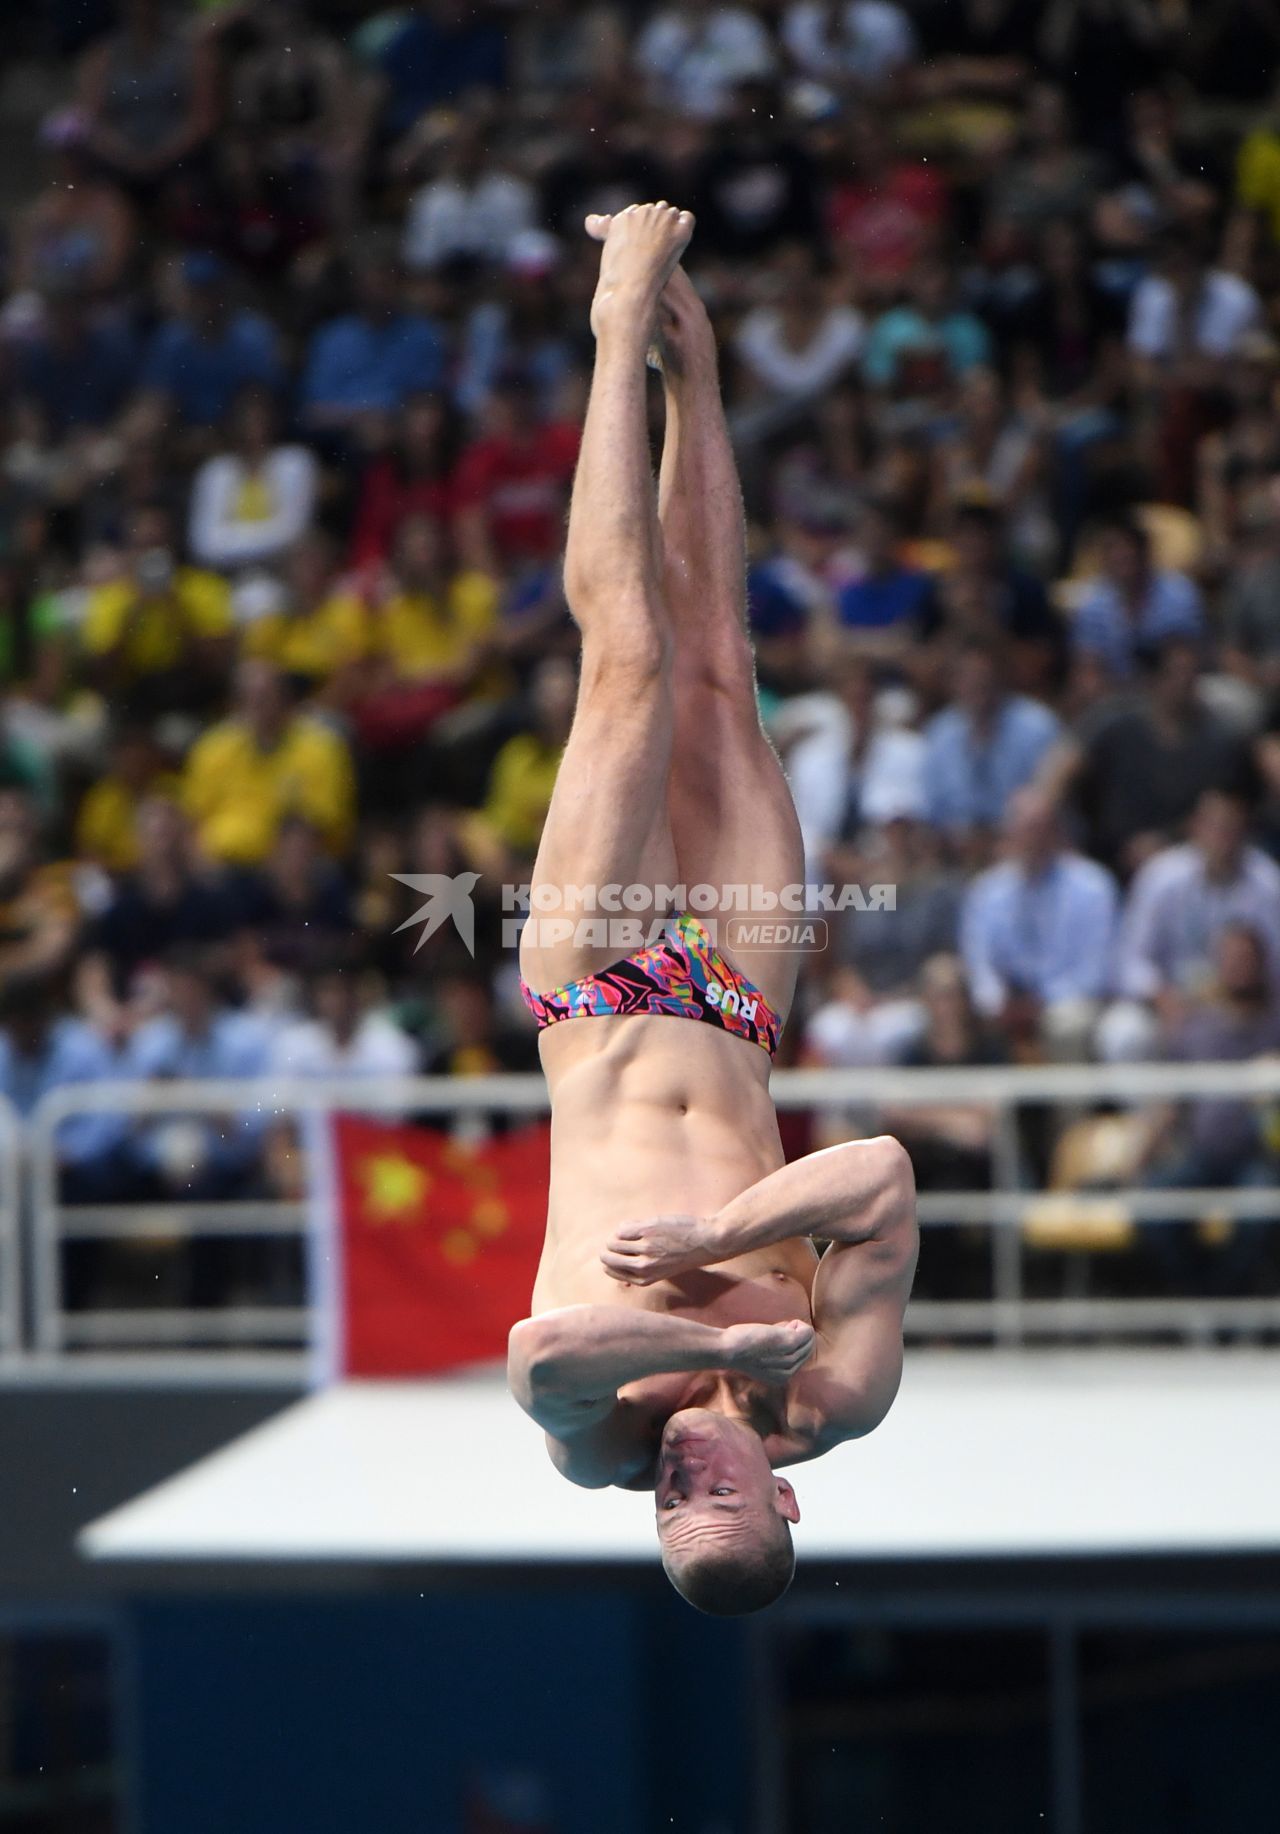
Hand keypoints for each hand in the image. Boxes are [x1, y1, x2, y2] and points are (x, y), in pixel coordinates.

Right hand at [600, 1214, 724, 1285]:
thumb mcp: (662, 1272)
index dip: (610, 1261)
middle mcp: (642, 1267)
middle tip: (619, 1241)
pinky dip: (625, 1226)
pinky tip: (638, 1225)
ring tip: (631, 1232)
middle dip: (608, 1248)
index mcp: (644, 1279)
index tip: (616, 1253)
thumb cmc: (685, 1256)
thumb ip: (641, 1274)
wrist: (706, 1242)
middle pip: (607, 1257)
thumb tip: (620, 1280)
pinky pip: (622, 1228)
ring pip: (613, 1241)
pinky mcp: (646, 1230)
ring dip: (617, 1235)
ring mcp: (644, 1248)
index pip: (610, 1271)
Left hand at [721, 1319, 816, 1384]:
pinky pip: (807, 1331)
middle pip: (807, 1349)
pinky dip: (799, 1324)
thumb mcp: (760, 1356)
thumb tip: (791, 1332)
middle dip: (796, 1336)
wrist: (727, 1350)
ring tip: (777, 1329)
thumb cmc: (739, 1349)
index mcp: (782, 1377)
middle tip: (777, 1330)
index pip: (800, 1358)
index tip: (775, 1337)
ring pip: (809, 1339)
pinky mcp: (789, 1343)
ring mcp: (790, 1357)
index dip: (791, 1343)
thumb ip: (776, 1353)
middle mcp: (789, 1372)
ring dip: (795, 1329)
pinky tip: (783, 1325)